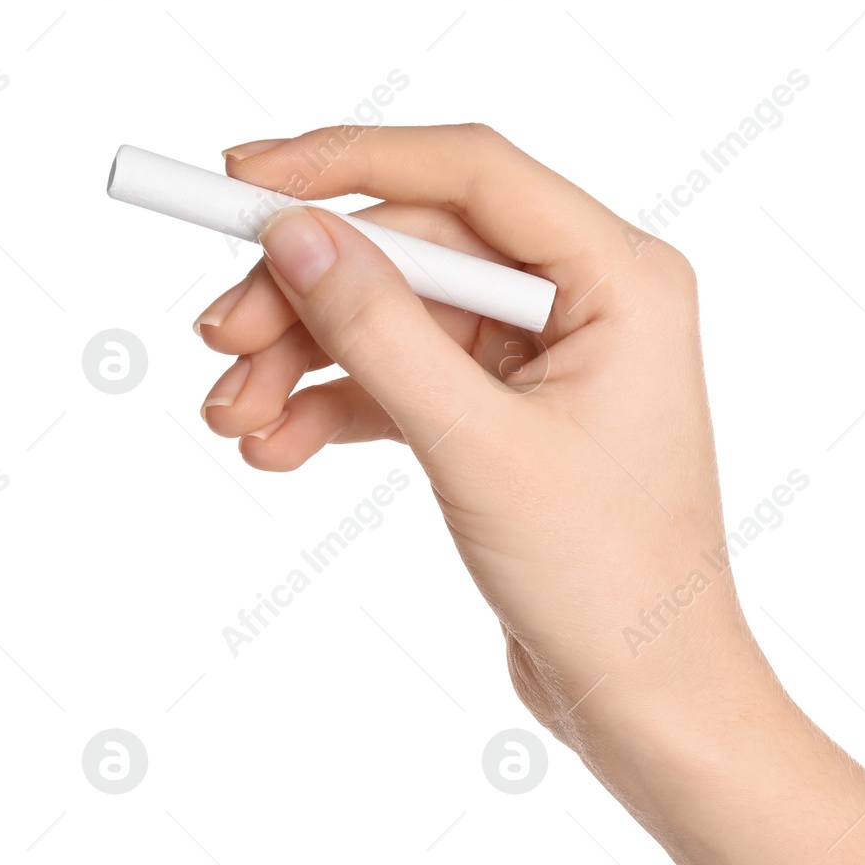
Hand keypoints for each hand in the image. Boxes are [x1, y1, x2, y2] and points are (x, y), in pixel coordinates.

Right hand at [193, 125, 767, 754]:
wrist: (648, 699)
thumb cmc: (606, 579)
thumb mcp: (478, 447)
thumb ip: (383, 332)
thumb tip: (296, 233)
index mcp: (624, 280)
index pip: (471, 173)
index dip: (348, 165)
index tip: (242, 180)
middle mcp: (595, 302)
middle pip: (422, 249)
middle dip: (313, 294)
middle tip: (217, 340)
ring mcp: (553, 361)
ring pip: (405, 319)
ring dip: (311, 359)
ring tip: (232, 417)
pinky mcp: (517, 419)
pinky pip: (413, 382)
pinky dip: (343, 407)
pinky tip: (276, 447)